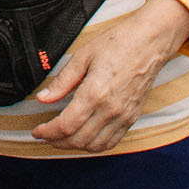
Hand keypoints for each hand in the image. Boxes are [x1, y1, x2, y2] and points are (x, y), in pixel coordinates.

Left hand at [31, 0, 188, 152]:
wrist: (150, 41)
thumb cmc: (119, 43)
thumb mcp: (83, 56)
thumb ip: (62, 81)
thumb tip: (44, 98)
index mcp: (95, 93)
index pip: (66, 125)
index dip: (48, 132)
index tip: (37, 131)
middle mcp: (110, 110)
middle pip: (78, 139)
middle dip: (57, 141)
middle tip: (45, 135)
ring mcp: (123, 116)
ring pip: (95, 145)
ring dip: (75, 146)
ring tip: (62, 138)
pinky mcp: (132, 117)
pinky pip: (112, 142)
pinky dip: (95, 145)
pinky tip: (85, 138)